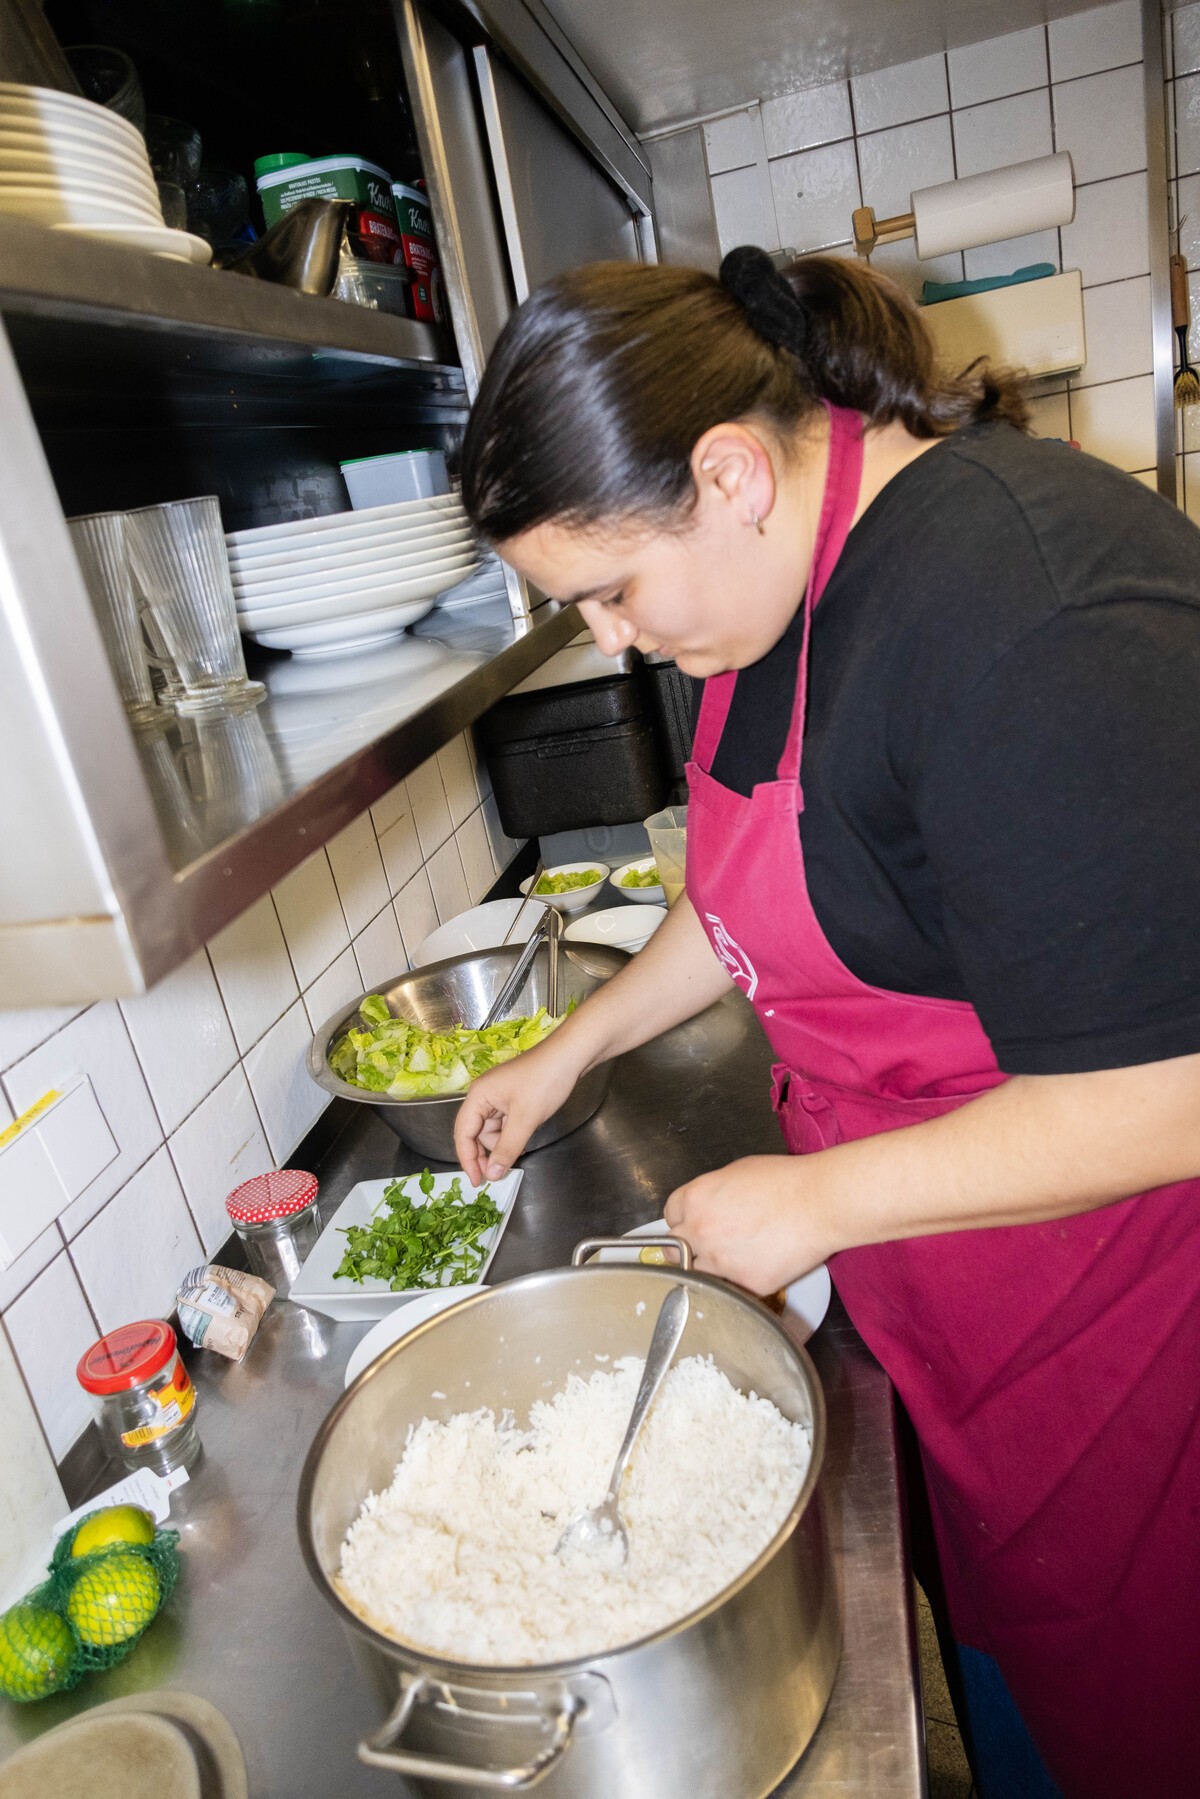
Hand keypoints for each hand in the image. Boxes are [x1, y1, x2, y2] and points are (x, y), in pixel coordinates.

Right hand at [454, 1038, 584, 1184]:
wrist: (571, 1056)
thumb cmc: (545, 1081)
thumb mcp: (525, 1119)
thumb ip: (506, 1148)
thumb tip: (492, 1174)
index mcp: (478, 1096)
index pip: (463, 1133)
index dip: (468, 1160)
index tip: (477, 1183)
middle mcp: (484, 1095)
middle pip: (476, 1133)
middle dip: (486, 1154)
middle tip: (498, 1175)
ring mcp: (500, 1096)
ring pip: (492, 1130)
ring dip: (501, 1145)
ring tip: (516, 1156)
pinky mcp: (514, 1098)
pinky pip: (505, 1124)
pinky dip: (511, 1136)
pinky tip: (522, 1144)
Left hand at [664, 1156, 832, 1293]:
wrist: (818, 1202)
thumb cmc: (785, 1181)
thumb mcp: (736, 1173)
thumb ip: (711, 1194)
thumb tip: (708, 1207)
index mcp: (695, 1200)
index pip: (670, 1216)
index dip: (683, 1219)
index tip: (692, 1224)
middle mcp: (700, 1232)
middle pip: (673, 1249)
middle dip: (687, 1248)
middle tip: (707, 1247)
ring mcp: (720, 1261)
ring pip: (699, 1275)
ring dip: (711, 1269)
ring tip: (736, 1258)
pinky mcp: (744, 1284)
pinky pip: (732, 1288)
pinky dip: (742, 1281)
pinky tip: (759, 1265)